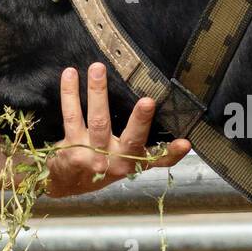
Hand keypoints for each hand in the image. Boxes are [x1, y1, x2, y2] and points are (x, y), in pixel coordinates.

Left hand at [44, 62, 191, 197]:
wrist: (65, 182)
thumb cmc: (100, 164)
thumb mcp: (124, 160)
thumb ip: (142, 144)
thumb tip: (161, 110)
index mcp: (132, 162)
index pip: (157, 159)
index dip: (173, 153)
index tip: (186, 142)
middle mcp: (116, 161)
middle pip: (131, 139)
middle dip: (140, 120)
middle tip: (148, 102)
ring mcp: (93, 155)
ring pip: (99, 120)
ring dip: (98, 92)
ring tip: (98, 68)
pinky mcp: (71, 147)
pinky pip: (71, 115)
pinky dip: (70, 93)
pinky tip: (70, 74)